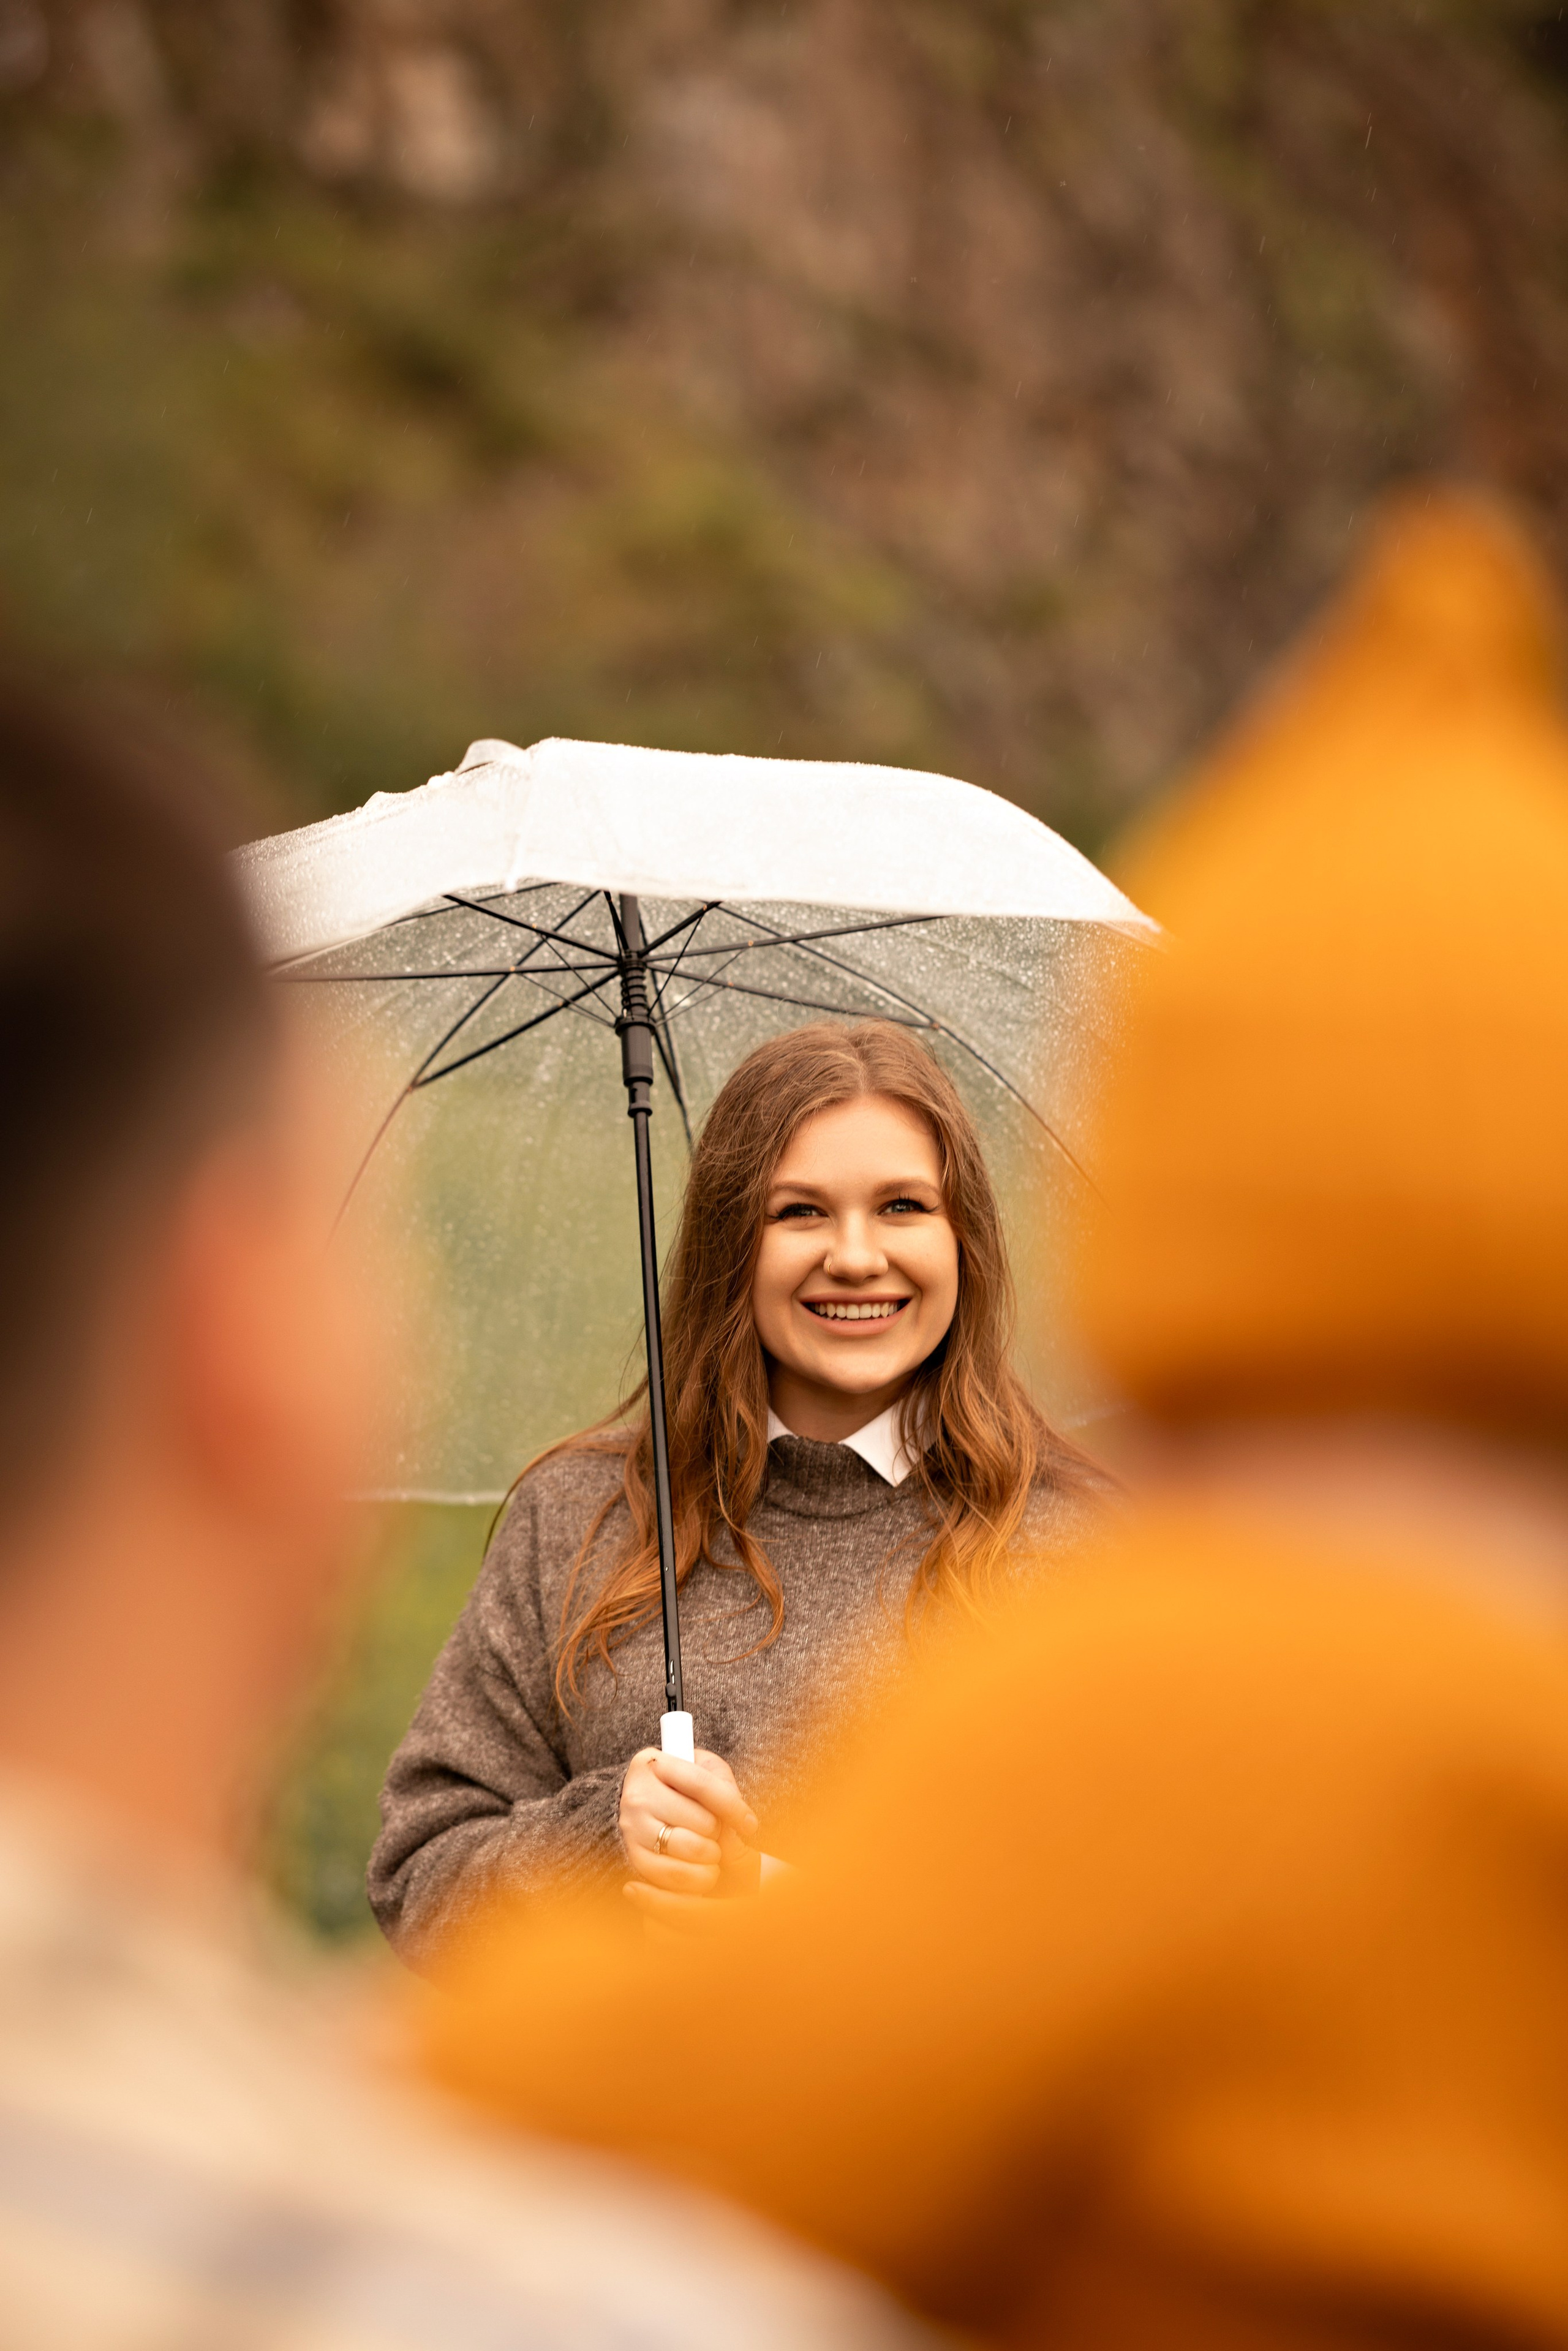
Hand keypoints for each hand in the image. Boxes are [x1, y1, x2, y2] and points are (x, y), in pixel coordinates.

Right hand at [619, 1747, 759, 1905]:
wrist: (662, 1820)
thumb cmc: (693, 1796)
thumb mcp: (710, 1776)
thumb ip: (726, 1791)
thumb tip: (732, 1829)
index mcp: (654, 1764)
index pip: (702, 1784)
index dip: (733, 1807)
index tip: (750, 1825)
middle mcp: (637, 1794)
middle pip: (701, 1820)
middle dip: (718, 1833)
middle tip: (716, 1835)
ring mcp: (632, 1827)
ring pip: (688, 1848)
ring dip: (710, 1858)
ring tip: (711, 1855)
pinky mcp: (634, 1857)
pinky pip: (672, 1875)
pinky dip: (694, 1880)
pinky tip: (700, 1872)